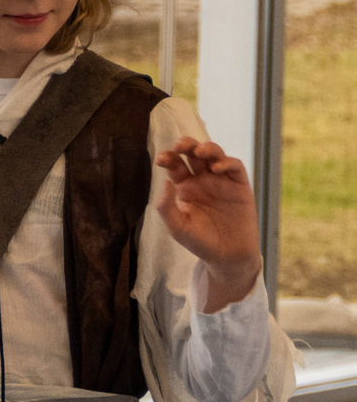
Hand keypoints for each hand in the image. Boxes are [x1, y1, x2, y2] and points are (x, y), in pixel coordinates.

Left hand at [155, 136, 261, 308]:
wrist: (227, 257)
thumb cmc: (200, 242)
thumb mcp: (177, 228)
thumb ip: (167, 207)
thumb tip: (165, 181)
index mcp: (185, 187)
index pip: (175, 165)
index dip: (168, 157)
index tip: (161, 159)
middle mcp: (203, 180)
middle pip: (194, 153)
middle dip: (186, 145)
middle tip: (180, 146)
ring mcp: (222, 181)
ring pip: (215, 155)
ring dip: (207, 148)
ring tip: (199, 152)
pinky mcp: (240, 187)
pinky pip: (235, 168)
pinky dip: (227, 163)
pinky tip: (217, 168)